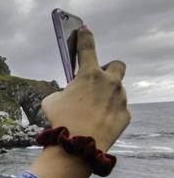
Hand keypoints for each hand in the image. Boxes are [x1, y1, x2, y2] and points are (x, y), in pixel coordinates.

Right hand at [30, 26, 130, 177]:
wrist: (77, 147)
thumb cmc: (60, 122)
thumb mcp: (52, 101)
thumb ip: (63, 92)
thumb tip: (69, 94)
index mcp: (89, 75)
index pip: (87, 47)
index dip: (84, 36)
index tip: (84, 30)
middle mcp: (109, 83)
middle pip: (117, 65)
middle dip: (109, 70)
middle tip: (98, 80)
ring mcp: (120, 99)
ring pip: (116, 91)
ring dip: (106, 96)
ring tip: (91, 111)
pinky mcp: (125, 115)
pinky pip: (118, 110)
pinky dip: (108, 114)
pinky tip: (97, 123)